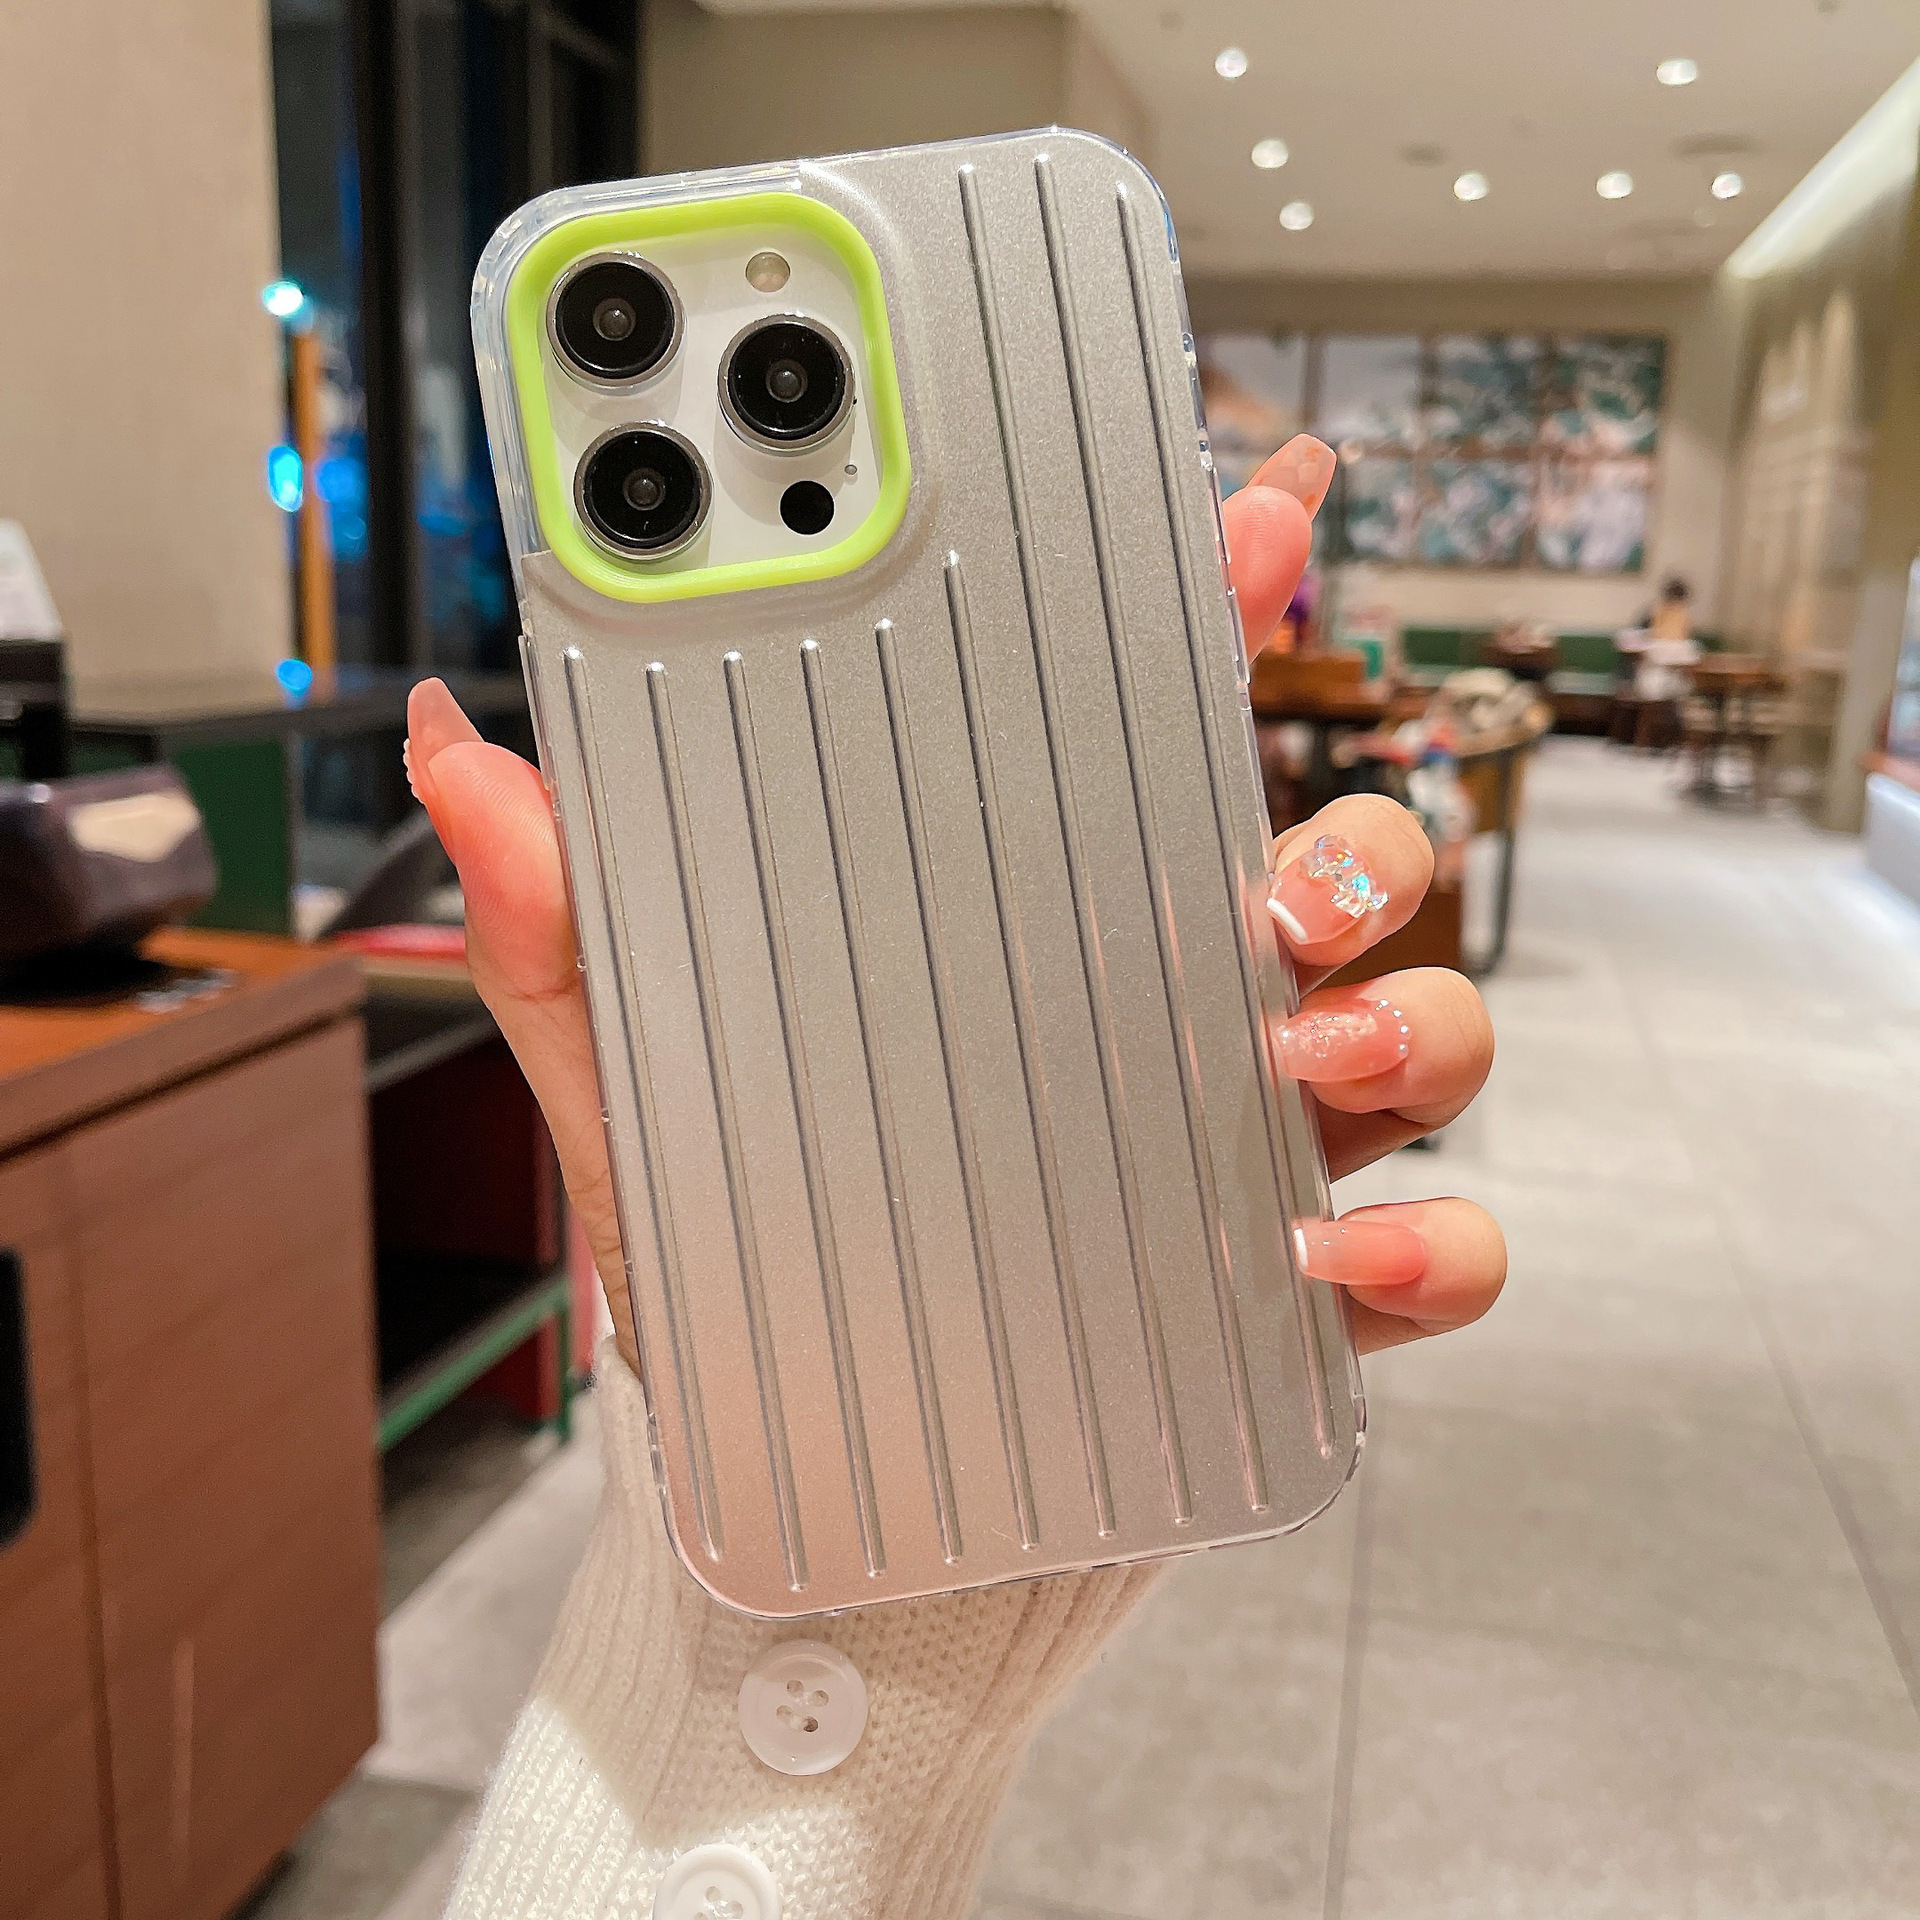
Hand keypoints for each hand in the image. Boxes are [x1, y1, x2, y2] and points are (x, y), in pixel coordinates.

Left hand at [404, 433, 1501, 1370]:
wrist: (801, 1487)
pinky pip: (1433, 1250)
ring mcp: (1240, 1149)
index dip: (1215, 615)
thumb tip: (456, 752)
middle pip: (1331, 867)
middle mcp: (1161, 1019)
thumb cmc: (738, 1265)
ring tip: (1299, 1058)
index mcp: (1033, 934)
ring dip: (1402, 1015)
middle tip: (1278, 880)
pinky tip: (1333, 1258)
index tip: (1259, 513)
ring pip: (1415, 1027)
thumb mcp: (632, 1089)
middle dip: (1350, 838)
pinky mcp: (1285, 1294)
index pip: (1143, 744)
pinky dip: (1426, 1245)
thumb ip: (565, 934)